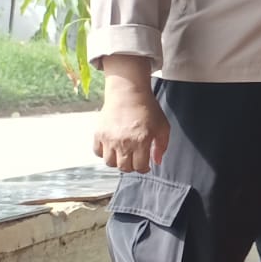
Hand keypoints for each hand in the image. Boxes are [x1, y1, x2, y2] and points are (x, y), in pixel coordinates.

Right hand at [94, 56, 170, 172]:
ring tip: (123, 154)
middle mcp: (124, 142)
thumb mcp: (162, 127)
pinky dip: (104, 153)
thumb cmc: (148, 109)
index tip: (145, 165)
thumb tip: (156, 162)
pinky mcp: (98, 134)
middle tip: (134, 160)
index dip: (144, 168)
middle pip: (124, 167)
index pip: (139, 167)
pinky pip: (98, 152)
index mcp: (141, 141)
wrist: (128, 93)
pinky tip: (112, 147)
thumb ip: (161, 146)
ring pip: (110, 163)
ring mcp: (109, 139)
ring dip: (117, 161)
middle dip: (131, 167)